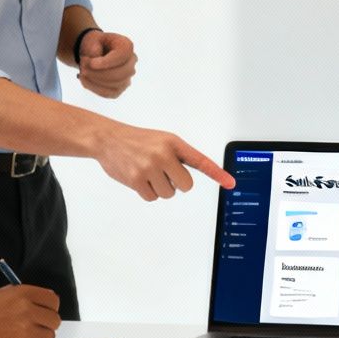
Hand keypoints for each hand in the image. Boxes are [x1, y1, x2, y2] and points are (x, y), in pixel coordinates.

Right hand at [0, 285, 61, 337]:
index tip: (45, 313)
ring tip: (22, 337)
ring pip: (49, 336)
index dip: (50, 308)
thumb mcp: (3, 296)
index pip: (53, 300)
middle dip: (47, 325)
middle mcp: (28, 309)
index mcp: (24, 293)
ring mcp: (27, 329)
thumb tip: (45, 305)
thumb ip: (26, 298)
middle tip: (35, 328)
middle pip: (55, 319)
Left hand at [75, 30, 136, 98]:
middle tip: (83, 68)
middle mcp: (131, 62)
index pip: (121, 57)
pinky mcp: (118, 89)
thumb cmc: (94, 45)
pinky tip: (84, 80)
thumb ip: (94, 50)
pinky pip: (108, 93)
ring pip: (115, 85)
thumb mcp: (92, 41)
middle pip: (120, 74)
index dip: (105, 62)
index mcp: (127, 46)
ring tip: (82, 72)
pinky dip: (94, 88)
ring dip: (95, 81)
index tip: (90, 63)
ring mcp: (127, 77)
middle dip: (99, 73)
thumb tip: (93, 67)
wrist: (94, 53)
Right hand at [92, 122, 235, 199]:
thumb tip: (190, 179)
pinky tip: (139, 178)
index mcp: (173, 143)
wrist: (108, 139)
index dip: (217, 174)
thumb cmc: (138, 141)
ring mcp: (149, 167)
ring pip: (169, 193)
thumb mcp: (162, 140)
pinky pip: (152, 198)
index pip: (201, 161)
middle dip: (177, 183)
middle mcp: (163, 154)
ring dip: (161, 188)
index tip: (231, 184)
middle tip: (164, 172)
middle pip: (185, 186)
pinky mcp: (136, 180)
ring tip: (148, 172)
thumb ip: (178, 156)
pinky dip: (148, 192)